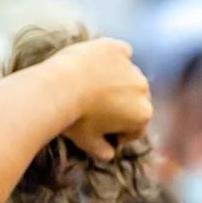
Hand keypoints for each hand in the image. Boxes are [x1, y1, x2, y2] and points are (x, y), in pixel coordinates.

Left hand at [45, 38, 152, 161]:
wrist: (57, 87)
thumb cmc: (75, 120)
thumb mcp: (87, 142)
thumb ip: (102, 151)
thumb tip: (109, 155)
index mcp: (142, 115)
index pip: (136, 127)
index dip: (119, 131)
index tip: (103, 129)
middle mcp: (144, 89)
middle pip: (135, 100)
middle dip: (122, 104)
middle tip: (97, 106)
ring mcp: (131, 66)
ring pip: (129, 76)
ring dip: (118, 81)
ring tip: (93, 84)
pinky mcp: (116, 47)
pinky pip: (121, 52)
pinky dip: (113, 58)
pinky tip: (98, 62)